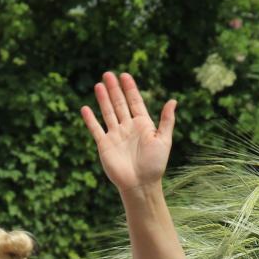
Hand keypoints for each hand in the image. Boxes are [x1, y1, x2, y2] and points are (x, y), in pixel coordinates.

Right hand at [81, 71, 176, 193]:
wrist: (140, 185)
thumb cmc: (155, 165)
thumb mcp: (164, 141)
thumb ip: (166, 121)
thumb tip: (173, 101)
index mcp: (143, 125)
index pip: (135, 102)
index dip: (130, 89)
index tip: (125, 76)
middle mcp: (128, 128)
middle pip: (120, 104)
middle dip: (114, 89)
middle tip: (108, 74)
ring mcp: (115, 136)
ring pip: (108, 113)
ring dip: (103, 99)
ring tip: (99, 85)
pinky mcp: (105, 145)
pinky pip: (96, 129)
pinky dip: (90, 119)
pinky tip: (85, 108)